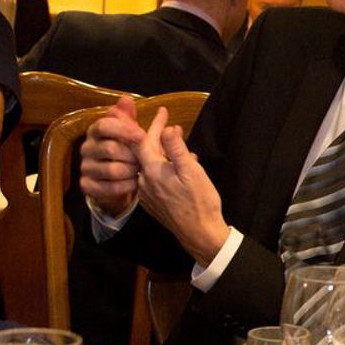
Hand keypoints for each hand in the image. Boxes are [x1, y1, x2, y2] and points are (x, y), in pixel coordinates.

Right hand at [80, 96, 145, 216]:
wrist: (117, 178)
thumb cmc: (126, 149)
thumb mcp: (129, 132)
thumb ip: (128, 117)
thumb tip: (126, 99)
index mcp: (95, 130)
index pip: (104, 125)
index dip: (124, 130)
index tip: (141, 136)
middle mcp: (86, 147)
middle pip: (111, 149)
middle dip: (133, 155)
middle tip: (145, 159)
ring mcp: (85, 167)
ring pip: (112, 170)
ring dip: (131, 172)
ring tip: (140, 171)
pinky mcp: (86, 185)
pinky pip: (107, 188)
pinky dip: (125, 187)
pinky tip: (134, 184)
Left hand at [134, 107, 229, 265]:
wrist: (199, 234)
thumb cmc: (199, 201)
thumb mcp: (192, 171)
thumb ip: (176, 149)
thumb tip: (167, 129)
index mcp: (152, 171)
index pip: (146, 140)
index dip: (154, 123)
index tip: (163, 110)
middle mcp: (145, 181)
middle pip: (145, 152)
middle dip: (156, 135)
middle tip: (167, 121)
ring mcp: (148, 194)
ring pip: (150, 165)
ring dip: (161, 151)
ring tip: (175, 142)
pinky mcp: (154, 203)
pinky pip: (154, 178)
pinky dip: (162, 167)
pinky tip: (176, 167)